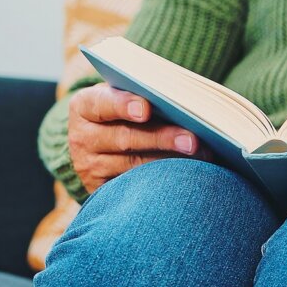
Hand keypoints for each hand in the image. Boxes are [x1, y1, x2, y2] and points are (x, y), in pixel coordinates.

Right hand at [68, 83, 209, 193]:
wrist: (100, 146)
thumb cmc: (124, 113)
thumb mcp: (125, 98)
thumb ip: (145, 96)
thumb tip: (187, 101)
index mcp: (85, 106)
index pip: (101, 103)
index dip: (123, 105)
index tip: (146, 108)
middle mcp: (82, 138)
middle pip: (125, 138)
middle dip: (162, 138)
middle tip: (193, 140)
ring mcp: (91, 167)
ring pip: (135, 166)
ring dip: (172, 161)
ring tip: (204, 156)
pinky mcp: (102, 191)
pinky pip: (136, 187)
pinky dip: (164, 181)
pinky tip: (189, 175)